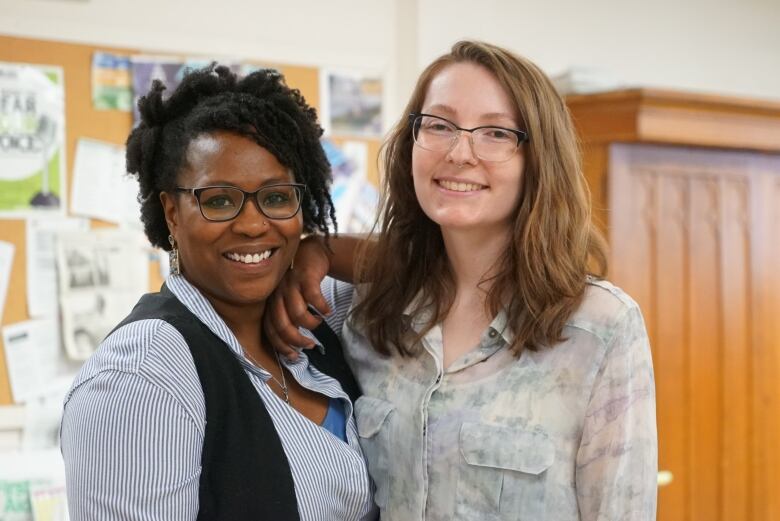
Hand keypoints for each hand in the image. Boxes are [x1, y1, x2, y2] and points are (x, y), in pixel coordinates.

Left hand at [265, 236, 331, 360]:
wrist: (312, 254)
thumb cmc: (302, 284)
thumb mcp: (290, 301)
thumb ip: (288, 319)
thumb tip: (294, 347)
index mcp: (271, 303)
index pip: (270, 330)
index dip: (281, 346)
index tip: (295, 356)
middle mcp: (277, 294)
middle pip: (282, 325)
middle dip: (297, 340)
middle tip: (310, 345)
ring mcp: (290, 284)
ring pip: (297, 313)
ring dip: (311, 323)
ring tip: (319, 322)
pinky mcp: (305, 276)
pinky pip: (313, 298)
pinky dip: (322, 308)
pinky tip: (327, 311)